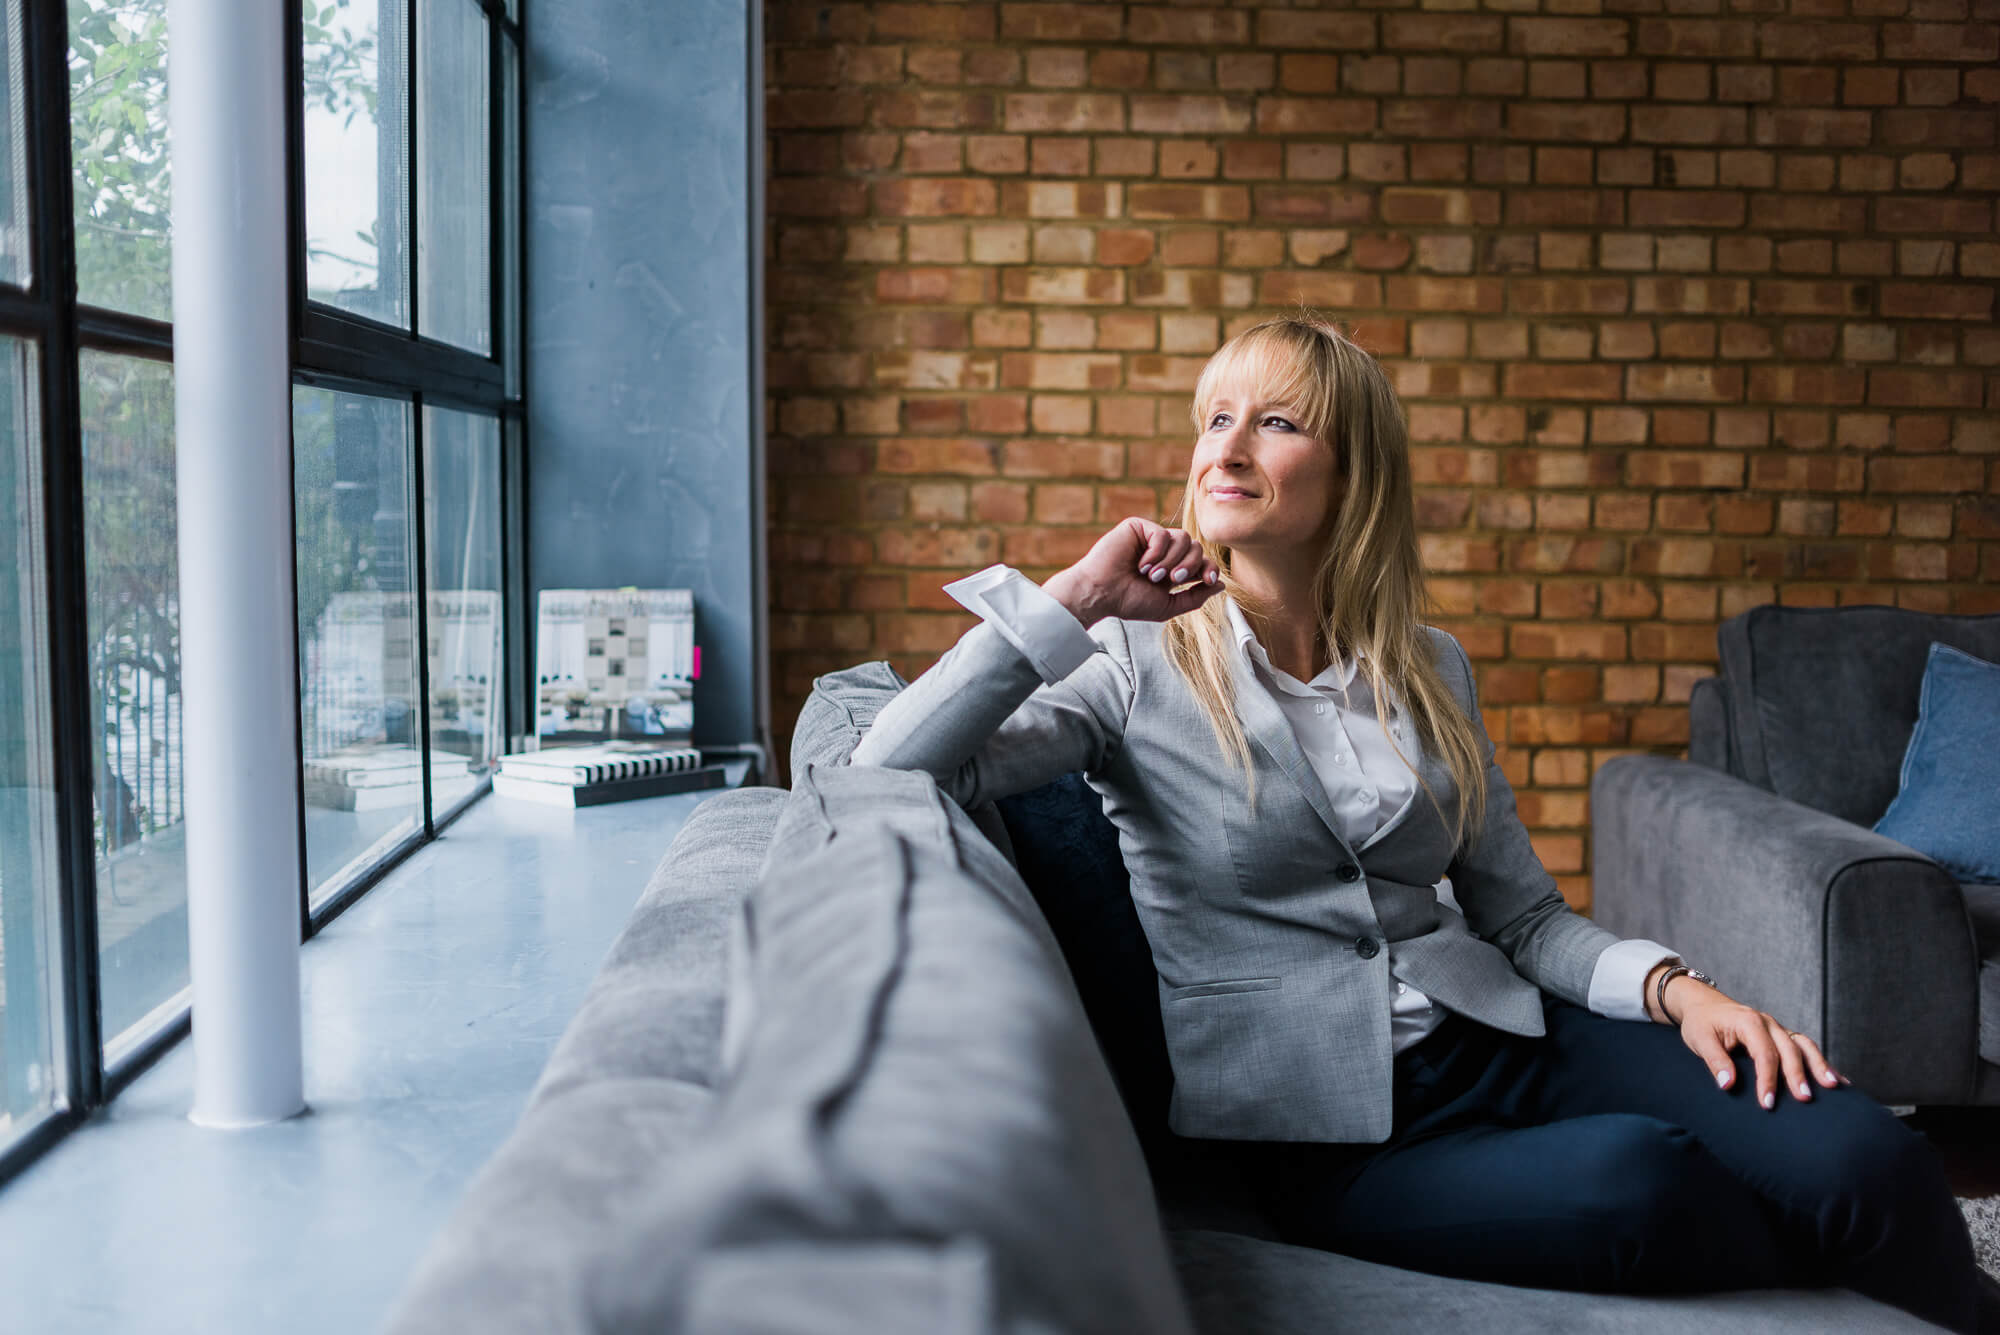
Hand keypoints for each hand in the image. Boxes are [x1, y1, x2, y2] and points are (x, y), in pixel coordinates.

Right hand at [1043, 518, 1223, 627]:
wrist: (1100, 593)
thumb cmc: (1128, 601)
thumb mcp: (1168, 606)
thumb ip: (1195, 597)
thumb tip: (1221, 585)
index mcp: (1172, 569)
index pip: (1201, 561)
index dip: (1210, 568)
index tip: (1209, 580)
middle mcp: (1164, 552)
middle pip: (1196, 548)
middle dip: (1189, 565)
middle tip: (1171, 579)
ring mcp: (1152, 539)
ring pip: (1183, 538)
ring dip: (1172, 560)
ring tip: (1152, 575)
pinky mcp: (1138, 527)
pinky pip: (1162, 533)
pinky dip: (1156, 552)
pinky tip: (1141, 564)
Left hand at [1657, 971, 1849, 1109]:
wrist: (1702, 1003)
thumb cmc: (1701, 1023)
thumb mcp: (1700, 1039)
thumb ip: (1714, 1060)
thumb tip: (1727, 1084)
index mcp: (1749, 1022)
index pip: (1764, 1054)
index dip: (1768, 1080)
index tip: (1768, 1103)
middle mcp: (1768, 1023)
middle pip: (1789, 1049)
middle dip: (1798, 1075)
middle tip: (1805, 1100)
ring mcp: (1778, 1028)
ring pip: (1804, 1045)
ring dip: (1819, 1065)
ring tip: (1834, 1087)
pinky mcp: (1782, 1035)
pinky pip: (1805, 1047)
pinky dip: (1821, 1062)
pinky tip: (1837, 1080)